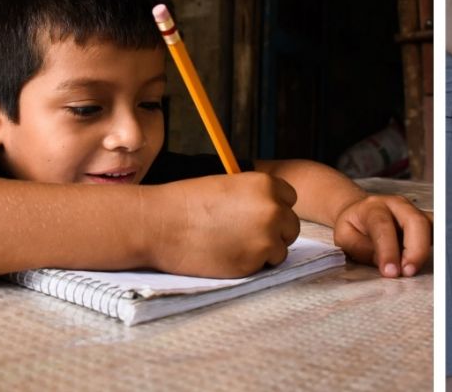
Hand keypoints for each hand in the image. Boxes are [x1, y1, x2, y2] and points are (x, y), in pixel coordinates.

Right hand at [149, 172, 300, 277]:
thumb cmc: (187, 202)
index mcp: (266, 185)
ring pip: (281, 249)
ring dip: (265, 250)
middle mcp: (273, 210)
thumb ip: (254, 197)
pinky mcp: (253, 263)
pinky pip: (264, 266)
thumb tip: (272, 209)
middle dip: (275, 231)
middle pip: (291, 226)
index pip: (290, 199)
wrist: (159, 224)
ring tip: (235, 245)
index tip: (257, 214)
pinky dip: (251, 264)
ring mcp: (266, 238)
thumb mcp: (228, 186)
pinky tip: (228, 255)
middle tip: (248, 235)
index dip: (275, 207)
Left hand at [333, 194, 432, 277]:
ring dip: (428, 249)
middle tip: (408, 272)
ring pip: (431, 225)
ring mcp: (415, 211)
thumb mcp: (345, 237)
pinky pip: (438, 231)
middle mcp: (398, 205)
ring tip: (418, 268)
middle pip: (415, 221)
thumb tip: (385, 263)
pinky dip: (439, 245)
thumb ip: (362, 249)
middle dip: (415, 250)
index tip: (391, 272)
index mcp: (373, 207)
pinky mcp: (425, 221)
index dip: (388, 251)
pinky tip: (436, 261)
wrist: (360, 211)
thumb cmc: (353, 227)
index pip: (383, 227)